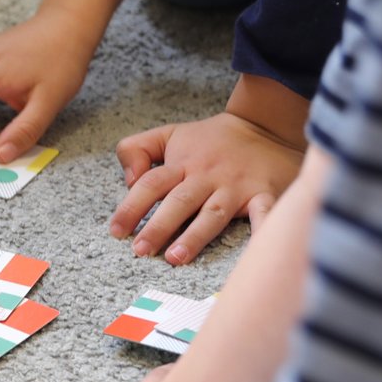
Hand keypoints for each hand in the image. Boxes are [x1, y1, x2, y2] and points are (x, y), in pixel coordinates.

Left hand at [111, 77, 308, 264]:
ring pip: (213, 214)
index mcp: (182, 164)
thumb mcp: (168, 134)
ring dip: (194, 236)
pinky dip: (263, 228)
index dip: (131, 207)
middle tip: (141, 250)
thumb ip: (136, 149)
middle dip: (158, 226)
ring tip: (176, 257)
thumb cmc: (209, 139)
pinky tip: (255, 248)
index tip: (116, 232)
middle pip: (179, 202)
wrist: (264, 124)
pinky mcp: (264, 193)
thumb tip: (129, 180)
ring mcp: (236, 187)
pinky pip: (264, 212)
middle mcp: (207, 177)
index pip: (150, 185)